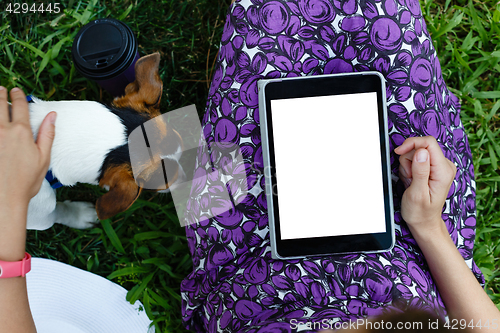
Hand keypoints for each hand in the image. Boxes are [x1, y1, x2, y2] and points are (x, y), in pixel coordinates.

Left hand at [0, 87, 55, 207]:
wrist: (4, 198)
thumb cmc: (25, 181)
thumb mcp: (43, 158)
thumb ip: (47, 134)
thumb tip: (52, 115)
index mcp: (22, 133)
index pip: (20, 106)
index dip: (18, 96)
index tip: (17, 90)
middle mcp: (3, 131)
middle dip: (0, 94)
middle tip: (0, 89)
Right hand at [394, 136, 455, 237]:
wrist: (424, 221)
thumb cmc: (420, 212)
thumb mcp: (417, 194)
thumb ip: (420, 172)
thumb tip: (421, 152)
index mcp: (443, 171)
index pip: (429, 143)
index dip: (411, 144)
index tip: (399, 152)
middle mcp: (445, 165)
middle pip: (421, 146)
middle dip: (408, 159)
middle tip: (408, 176)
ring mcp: (439, 166)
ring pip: (416, 152)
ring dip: (408, 165)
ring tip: (410, 180)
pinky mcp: (433, 167)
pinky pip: (416, 158)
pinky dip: (409, 167)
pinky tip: (412, 179)